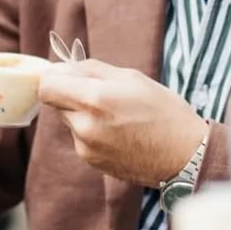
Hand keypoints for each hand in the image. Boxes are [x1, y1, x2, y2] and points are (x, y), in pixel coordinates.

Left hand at [38, 59, 206, 185]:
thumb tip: (61, 68)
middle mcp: (85, 126)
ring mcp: (86, 148)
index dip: (55, 77)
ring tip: (116, 115)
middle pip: (57, 102)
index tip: (68, 75)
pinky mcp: (91, 161)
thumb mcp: (131, 77)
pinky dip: (92, 131)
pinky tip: (118, 132)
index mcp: (95, 100)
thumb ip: (90, 70)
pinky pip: (80, 138)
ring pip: (69, 120)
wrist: (184, 155)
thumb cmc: (164, 111)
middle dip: (72, 94)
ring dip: (83, 113)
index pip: (47, 87)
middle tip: (102, 92)